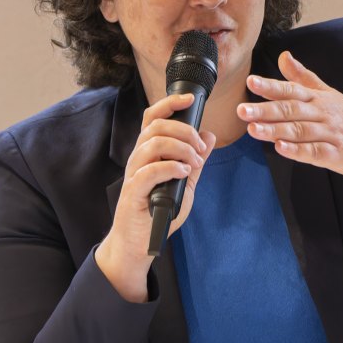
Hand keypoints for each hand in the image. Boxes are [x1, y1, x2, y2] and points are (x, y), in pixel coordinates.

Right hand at [96, 92, 215, 302]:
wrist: (141, 243)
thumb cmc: (158, 213)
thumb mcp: (184, 184)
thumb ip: (195, 161)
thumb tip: (209, 136)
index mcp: (148, 153)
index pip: (153, 117)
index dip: (169, 103)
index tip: (189, 99)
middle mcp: (138, 159)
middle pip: (156, 126)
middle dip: (184, 131)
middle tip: (200, 149)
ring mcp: (134, 174)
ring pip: (153, 144)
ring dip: (181, 149)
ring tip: (194, 164)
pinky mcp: (133, 192)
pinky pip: (149, 171)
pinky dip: (171, 168)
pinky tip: (184, 173)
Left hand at [241, 52, 342, 183]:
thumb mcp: (326, 92)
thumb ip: (301, 77)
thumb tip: (283, 56)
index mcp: (317, 98)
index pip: (291, 89)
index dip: (270, 86)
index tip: (250, 82)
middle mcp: (322, 114)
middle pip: (291, 110)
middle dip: (265, 110)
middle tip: (241, 110)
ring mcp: (330, 134)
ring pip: (299, 131)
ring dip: (275, 130)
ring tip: (253, 129)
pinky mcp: (337, 155)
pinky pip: (315, 152)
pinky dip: (297, 151)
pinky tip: (281, 149)